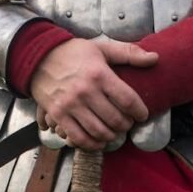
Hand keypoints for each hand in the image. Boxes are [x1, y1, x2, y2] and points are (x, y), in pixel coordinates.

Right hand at [30, 39, 157, 150]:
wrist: (38, 57)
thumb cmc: (73, 53)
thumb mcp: (102, 48)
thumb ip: (129, 53)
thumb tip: (154, 58)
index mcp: (99, 74)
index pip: (127, 100)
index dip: (139, 112)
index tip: (142, 115)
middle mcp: (86, 91)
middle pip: (115, 119)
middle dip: (125, 125)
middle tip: (127, 124)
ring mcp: (71, 105)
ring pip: (99, 131)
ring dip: (111, 136)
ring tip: (114, 132)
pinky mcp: (59, 115)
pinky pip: (79, 137)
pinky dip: (92, 144)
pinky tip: (98, 141)